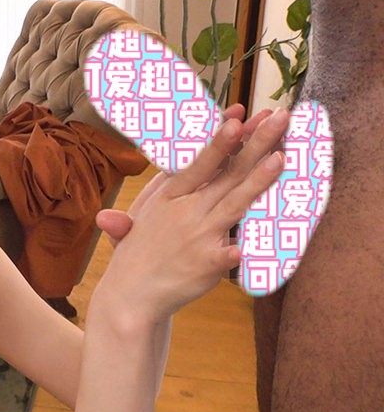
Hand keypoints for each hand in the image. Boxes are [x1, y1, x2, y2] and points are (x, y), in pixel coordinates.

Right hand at [93, 108, 288, 324]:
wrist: (131, 295)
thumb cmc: (139, 251)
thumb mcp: (141, 213)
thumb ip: (163, 186)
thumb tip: (174, 156)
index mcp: (169, 196)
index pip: (200, 162)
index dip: (221, 140)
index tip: (239, 116)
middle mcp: (184, 212)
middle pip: (227, 174)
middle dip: (255, 144)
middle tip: (280, 119)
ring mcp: (197, 238)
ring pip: (235, 204)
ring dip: (258, 180)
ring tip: (281, 158)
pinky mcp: (207, 266)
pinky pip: (229, 255)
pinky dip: (238, 250)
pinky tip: (250, 244)